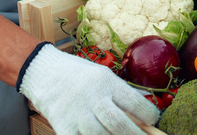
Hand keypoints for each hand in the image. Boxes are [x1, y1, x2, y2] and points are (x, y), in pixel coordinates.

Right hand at [18, 42, 159, 133]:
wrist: (43, 71)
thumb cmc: (76, 74)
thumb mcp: (101, 75)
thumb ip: (119, 92)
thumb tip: (143, 108)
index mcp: (106, 82)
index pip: (135, 102)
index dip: (149, 115)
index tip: (153, 121)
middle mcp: (93, 98)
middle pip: (120, 124)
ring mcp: (78, 114)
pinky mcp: (63, 126)